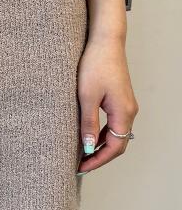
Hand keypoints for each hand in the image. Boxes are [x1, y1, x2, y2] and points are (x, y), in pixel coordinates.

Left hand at [77, 36, 138, 173]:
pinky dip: (101, 133)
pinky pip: (113, 123)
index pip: (114, 147)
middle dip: (99, 156)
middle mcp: (129, 111)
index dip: (98, 160)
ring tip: (81, 153)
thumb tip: (87, 147)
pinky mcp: (120, 99)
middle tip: (80, 164)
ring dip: (100, 145)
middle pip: (117, 144)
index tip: (81, 167)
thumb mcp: (87, 97)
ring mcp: (126, 105)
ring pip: (115, 134)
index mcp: (123, 113)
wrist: (105, 42)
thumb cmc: (95, 65)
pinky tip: (87, 135)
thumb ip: (88, 123)